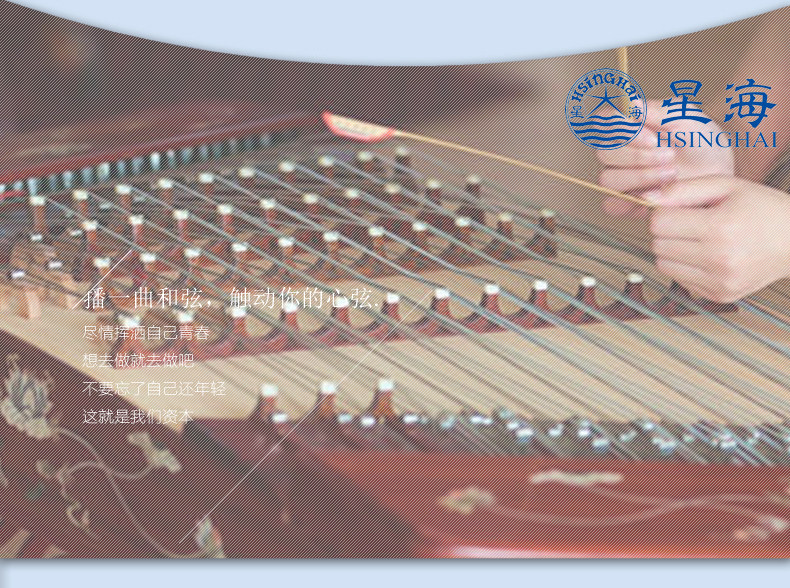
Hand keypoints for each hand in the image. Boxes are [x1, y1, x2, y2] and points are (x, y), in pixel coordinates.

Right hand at [598, 100, 734, 217]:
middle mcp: (619, 152)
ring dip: (640, 177)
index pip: (603, 122)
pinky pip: (612, 205)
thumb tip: (631, 105)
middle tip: (670, 155)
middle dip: (638, 156)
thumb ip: (660, 111)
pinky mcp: (627, 203)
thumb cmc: (703, 141)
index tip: (652, 137)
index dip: (620, 129)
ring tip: (671, 174)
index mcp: (629, 127)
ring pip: (608, 179)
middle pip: (604, 153)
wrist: (720, 171)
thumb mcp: (688, 118)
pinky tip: (656, 194)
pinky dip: (631, 201)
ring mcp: (621, 178)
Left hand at [646, 176, 789, 302]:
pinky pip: (679, 280)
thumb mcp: (727, 186)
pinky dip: (686, 267)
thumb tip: (646, 197)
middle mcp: (719, 258)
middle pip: (657, 245)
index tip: (679, 209)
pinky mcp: (719, 295)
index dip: (664, 213)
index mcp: (720, 228)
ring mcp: (719, 281)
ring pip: (663, 265)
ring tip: (698, 239)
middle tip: (691, 223)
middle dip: (667, 231)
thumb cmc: (764, 209)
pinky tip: (707, 256)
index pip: (659, 223)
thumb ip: (682, 189)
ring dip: (672, 251)